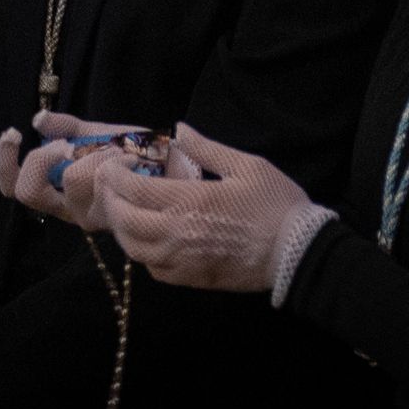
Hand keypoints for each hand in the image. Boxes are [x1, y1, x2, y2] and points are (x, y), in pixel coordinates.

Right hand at [0, 110, 142, 230]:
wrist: (173, 165)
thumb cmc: (130, 152)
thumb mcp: (93, 134)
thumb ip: (64, 127)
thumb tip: (38, 119)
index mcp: (57, 191)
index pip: (14, 188)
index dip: (5, 162)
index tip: (16, 133)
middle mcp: (70, 210)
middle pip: (29, 192)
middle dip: (42, 158)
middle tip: (66, 145)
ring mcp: (92, 216)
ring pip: (72, 179)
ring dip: (92, 152)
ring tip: (116, 148)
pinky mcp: (117, 216)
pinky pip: (104, 181)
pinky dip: (116, 157)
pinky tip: (131, 156)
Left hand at [93, 123, 332, 295]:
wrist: (298, 253)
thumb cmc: (275, 204)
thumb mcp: (245, 165)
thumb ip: (206, 148)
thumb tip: (178, 129)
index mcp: (190, 201)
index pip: (134, 189)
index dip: (115, 176)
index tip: (114, 163)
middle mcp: (178, 233)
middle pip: (125, 220)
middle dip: (110, 200)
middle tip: (111, 185)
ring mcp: (183, 260)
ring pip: (133, 249)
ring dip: (121, 227)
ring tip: (124, 209)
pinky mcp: (192, 279)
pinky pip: (153, 269)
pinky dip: (142, 253)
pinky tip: (148, 238)